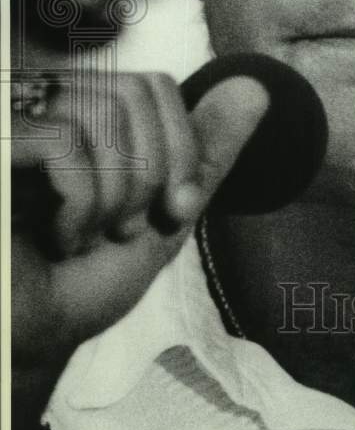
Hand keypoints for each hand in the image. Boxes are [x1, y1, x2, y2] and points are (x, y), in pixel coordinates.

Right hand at [11, 71, 268, 375]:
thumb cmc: (85, 284)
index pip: (153, 85)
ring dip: (118, 194)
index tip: (177, 207)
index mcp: (83, 115)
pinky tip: (59, 239)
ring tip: (94, 236)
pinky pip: (63, 142)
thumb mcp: (165, 214)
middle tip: (131, 229)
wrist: (28, 344)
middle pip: (134, 93)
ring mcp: (16, 129)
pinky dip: (81, 203)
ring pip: (103, 115)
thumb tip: (255, 87)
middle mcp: (43, 109)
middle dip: (154, 172)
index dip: (182, 145)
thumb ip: (206, 155)